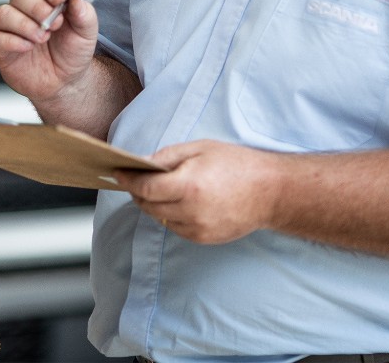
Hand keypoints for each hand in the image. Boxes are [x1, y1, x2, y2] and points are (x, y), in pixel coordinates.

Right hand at [0, 0, 98, 103]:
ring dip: (24, 24)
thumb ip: (84, 14)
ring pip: (4, 13)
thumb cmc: (73, 53)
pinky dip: (14, 41)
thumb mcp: (87, 33)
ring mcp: (13, 28)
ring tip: (42, 38)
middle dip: (37, 7)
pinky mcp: (3, 48)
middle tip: (54, 24)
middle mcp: (27, 10)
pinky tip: (28, 47)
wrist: (66, 83)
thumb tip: (75, 0)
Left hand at [113, 140, 279, 244]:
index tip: (117, 172)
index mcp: (189, 185)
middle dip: (137, 192)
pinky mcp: (204, 239)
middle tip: (133, 179)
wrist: (270, 192)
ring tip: (156, 190)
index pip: (145, 187)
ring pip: (159, 218)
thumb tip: (141, 164)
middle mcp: (191, 210)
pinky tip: (177, 202)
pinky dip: (170, 215)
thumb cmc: (236, 164)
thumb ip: (168, 157)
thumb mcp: (200, 149)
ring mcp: (197, 228)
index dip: (127, 180)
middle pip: (148, 205)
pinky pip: (175, 227)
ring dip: (152, 204)